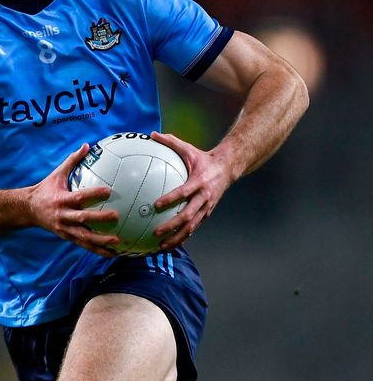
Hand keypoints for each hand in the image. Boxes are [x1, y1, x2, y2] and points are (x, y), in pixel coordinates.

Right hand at [30, 144, 119, 257]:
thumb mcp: (57, 174)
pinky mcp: (66, 237)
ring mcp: (64, 228)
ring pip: (84, 237)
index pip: (79, 197)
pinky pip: (83, 245)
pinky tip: (112, 254)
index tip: (108, 191)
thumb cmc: (45, 189)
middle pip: (82, 218)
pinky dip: (97, 250)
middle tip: (116, 216)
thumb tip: (87, 145)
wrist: (28, 209)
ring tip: (117, 242)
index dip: (93, 194)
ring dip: (100, 241)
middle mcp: (62, 215)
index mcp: (61, 199)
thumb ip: (72, 161)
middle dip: (99, 218)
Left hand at [150, 131, 232, 249]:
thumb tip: (152, 133)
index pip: (183, 193)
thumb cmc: (203, 159)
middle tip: (155, 232)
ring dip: (177, 238)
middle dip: (171, 226)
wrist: (228, 168)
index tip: (156, 205)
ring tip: (161, 246)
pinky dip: (183, 237)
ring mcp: (206, 207)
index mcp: (199, 182)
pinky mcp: (207, 214)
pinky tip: (170, 244)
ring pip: (191, 227)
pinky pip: (194, 228)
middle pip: (187, 216)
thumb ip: (170, 141)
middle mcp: (204, 197)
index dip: (170, 200)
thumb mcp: (188, 148)